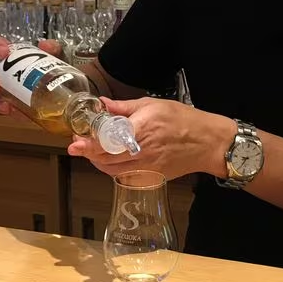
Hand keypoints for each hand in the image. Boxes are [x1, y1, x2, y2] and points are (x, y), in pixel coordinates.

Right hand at [0, 36, 62, 115]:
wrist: (60, 95)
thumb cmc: (50, 72)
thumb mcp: (56, 58)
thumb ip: (54, 50)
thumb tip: (47, 46)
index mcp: (8, 57)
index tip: (3, 52)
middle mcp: (0, 74)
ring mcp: (1, 93)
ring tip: (4, 106)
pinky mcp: (8, 108)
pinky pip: (3, 111)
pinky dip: (10, 112)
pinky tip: (17, 112)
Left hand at [67, 97, 235, 180]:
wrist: (207, 143)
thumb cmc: (184, 121)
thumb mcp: (153, 104)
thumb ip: (125, 107)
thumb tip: (104, 104)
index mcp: (140, 130)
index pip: (106, 142)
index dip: (88, 144)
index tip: (75, 142)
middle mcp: (141, 152)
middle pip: (105, 159)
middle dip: (89, 153)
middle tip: (80, 144)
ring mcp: (146, 167)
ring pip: (112, 170)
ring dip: (99, 162)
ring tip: (93, 151)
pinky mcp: (151, 177)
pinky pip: (125, 177)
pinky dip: (113, 170)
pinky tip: (111, 161)